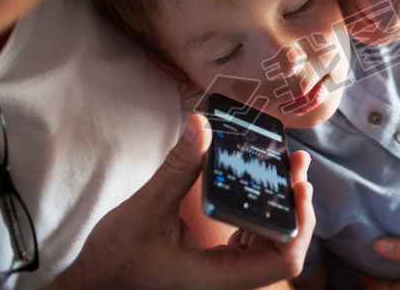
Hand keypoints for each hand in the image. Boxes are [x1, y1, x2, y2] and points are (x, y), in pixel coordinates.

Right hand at [48, 114, 314, 289]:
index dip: (300, 225)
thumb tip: (201, 125)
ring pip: (273, 242)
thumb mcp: (145, 209)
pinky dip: (264, 211)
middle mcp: (228, 278)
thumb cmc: (116, 257)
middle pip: (285, 248)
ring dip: (284, 206)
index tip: (300, 187)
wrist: (98, 281)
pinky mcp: (220, 260)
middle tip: (297, 166)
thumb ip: (177, 168)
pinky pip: (254, 238)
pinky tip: (263, 186)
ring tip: (289, 168)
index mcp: (217, 276)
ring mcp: (226, 271)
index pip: (282, 260)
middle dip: (297, 207)